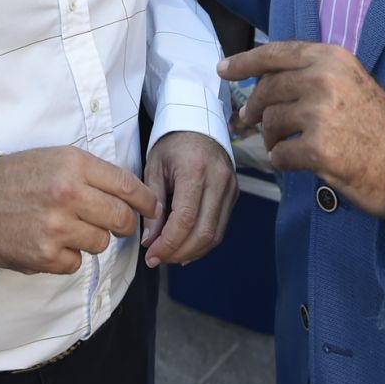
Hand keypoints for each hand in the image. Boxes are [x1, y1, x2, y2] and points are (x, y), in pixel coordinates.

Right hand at [0, 146, 158, 274]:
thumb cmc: (18, 178)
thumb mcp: (56, 159)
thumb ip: (93, 174)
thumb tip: (133, 195)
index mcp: (74, 164)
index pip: (127, 186)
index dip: (146, 201)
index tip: (152, 208)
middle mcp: (68, 194)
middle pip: (121, 218)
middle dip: (124, 224)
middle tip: (116, 224)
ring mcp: (57, 227)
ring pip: (101, 243)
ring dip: (91, 240)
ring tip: (68, 228)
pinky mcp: (45, 255)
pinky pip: (76, 263)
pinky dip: (67, 257)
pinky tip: (49, 242)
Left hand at [142, 132, 236, 267]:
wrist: (199, 123)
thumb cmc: (173, 143)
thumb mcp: (155, 167)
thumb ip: (152, 204)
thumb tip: (150, 240)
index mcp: (195, 170)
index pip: (185, 218)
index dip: (168, 244)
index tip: (151, 255)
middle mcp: (218, 180)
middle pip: (204, 232)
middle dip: (179, 252)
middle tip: (158, 260)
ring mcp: (230, 188)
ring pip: (215, 235)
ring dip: (191, 252)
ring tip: (169, 256)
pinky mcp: (234, 195)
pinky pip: (220, 227)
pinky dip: (202, 242)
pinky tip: (185, 248)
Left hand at [220, 41, 384, 220]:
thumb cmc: (379, 125)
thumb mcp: (351, 81)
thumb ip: (314, 73)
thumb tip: (267, 78)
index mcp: (332, 58)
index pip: (276, 53)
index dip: (245, 61)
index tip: (224, 69)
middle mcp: (325, 80)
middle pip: (267, 90)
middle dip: (253, 107)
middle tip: (248, 121)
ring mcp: (321, 114)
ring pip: (270, 122)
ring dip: (271, 137)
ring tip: (283, 145)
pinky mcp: (319, 149)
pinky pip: (280, 154)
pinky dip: (282, 160)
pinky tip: (297, 162)